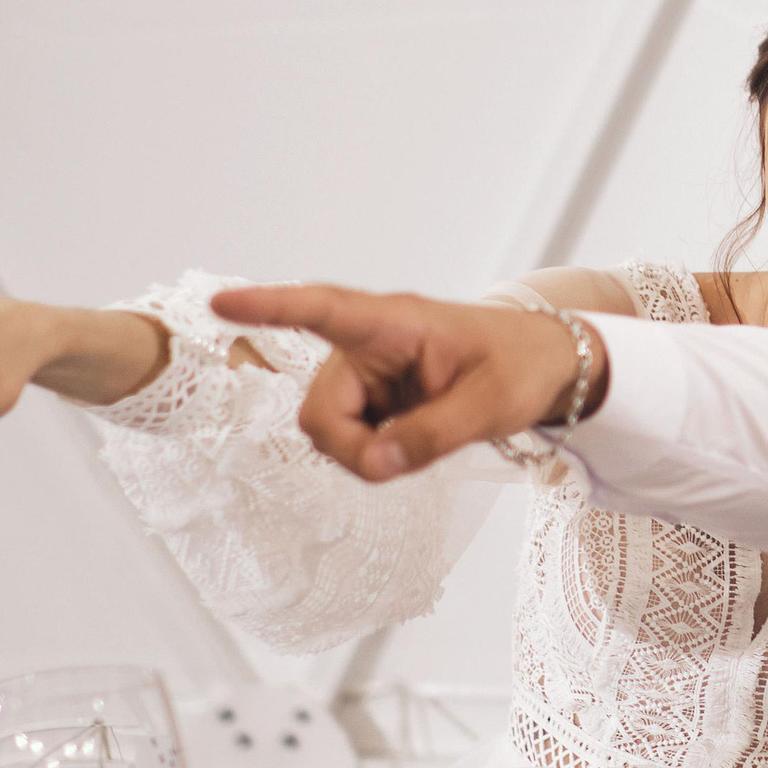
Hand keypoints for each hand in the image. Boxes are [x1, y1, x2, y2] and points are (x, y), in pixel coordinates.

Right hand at [209, 284, 599, 479]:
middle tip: (402, 462)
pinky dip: (374, 452)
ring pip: (329, 430)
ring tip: (421, 442)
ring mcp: (366, 373)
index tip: (222, 303)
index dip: (271, 307)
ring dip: (364, 452)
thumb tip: (376, 464)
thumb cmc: (521, 365)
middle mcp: (368, 344)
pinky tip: (410, 440)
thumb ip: (434, 435)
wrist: (545, 364)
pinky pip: (349, 438)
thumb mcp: (491, 404)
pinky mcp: (371, 399)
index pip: (324, 308)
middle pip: (319, 410)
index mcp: (395, 322)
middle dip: (350, 447)